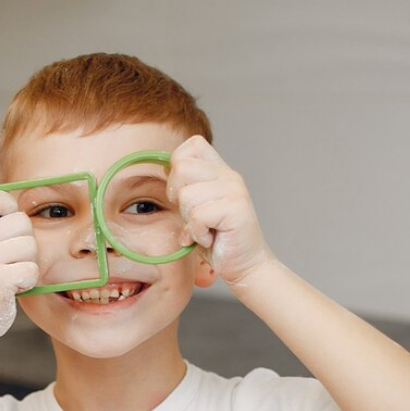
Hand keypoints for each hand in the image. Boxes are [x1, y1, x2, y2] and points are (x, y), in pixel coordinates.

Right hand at [0, 190, 38, 339]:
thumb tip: (27, 209)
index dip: (10, 209)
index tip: (8, 232)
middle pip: (23, 222)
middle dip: (25, 244)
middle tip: (10, 263)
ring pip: (31, 246)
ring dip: (28, 264)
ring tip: (10, 277)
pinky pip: (32, 270)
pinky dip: (28, 283)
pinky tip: (12, 289)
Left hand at [168, 136, 274, 287]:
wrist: (244, 265)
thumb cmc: (217, 241)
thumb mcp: (194, 210)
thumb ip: (184, 190)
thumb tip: (164, 173)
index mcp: (219, 171)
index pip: (192, 145)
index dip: (176, 167)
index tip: (181, 193)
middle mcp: (229, 176)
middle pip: (182, 167)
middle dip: (176, 196)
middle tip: (192, 216)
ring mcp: (234, 190)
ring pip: (187, 195)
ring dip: (189, 220)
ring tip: (205, 230)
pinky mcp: (236, 208)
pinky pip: (198, 216)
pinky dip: (198, 233)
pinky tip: (210, 239)